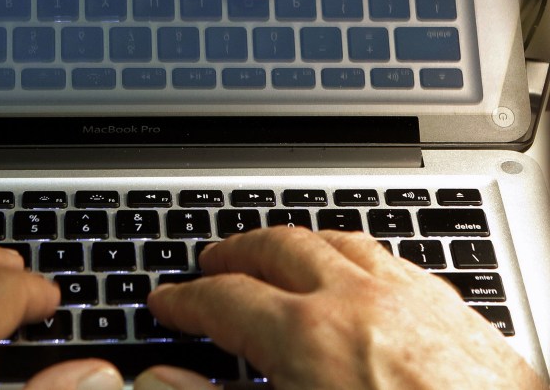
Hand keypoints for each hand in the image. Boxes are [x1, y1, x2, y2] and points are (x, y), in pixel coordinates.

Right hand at [142, 227, 546, 388]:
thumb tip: (162, 378)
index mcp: (310, 338)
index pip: (223, 300)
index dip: (185, 301)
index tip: (167, 302)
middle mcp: (361, 302)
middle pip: (280, 248)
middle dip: (237, 251)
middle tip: (212, 262)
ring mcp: (413, 300)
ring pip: (340, 241)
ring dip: (296, 244)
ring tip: (275, 255)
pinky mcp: (454, 312)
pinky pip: (392, 259)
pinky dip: (355, 257)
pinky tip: (355, 273)